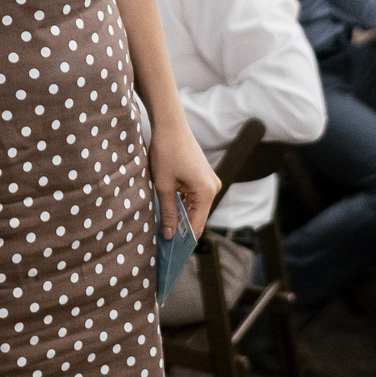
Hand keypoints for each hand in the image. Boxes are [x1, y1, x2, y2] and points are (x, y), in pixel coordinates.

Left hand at [148, 116, 220, 239]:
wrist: (170, 125)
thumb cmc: (166, 152)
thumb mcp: (163, 185)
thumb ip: (168, 212)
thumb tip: (168, 235)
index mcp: (206, 192)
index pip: (197, 225)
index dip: (184, 240)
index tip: (171, 252)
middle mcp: (212, 187)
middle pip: (196, 217)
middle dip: (181, 228)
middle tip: (163, 242)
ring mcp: (208, 181)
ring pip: (194, 207)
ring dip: (180, 215)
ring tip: (163, 227)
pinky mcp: (202, 176)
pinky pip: (193, 196)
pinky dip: (181, 203)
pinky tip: (168, 209)